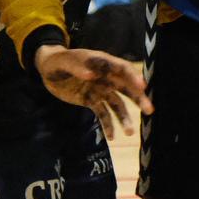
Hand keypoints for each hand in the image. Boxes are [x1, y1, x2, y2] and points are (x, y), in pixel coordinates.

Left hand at [33, 45, 151, 136]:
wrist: (48, 70)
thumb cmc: (59, 61)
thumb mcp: (64, 62)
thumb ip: (77, 67)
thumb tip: (92, 75)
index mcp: (102, 63)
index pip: (122, 68)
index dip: (133, 77)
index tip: (142, 86)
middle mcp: (106, 77)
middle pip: (126, 88)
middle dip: (138, 98)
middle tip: (150, 110)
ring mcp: (100, 90)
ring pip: (117, 104)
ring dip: (124, 118)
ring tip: (129, 133)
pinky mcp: (92, 101)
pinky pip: (103, 114)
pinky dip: (108, 125)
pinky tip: (112, 138)